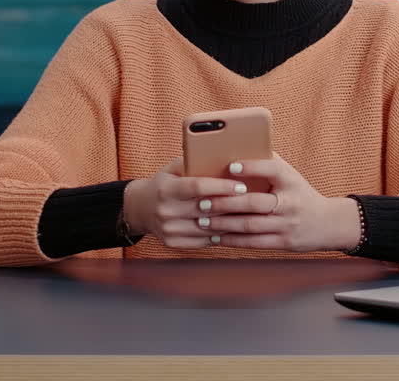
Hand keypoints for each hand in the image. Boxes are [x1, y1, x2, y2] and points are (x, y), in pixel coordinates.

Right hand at [122, 158, 250, 248]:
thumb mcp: (175, 168)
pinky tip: (237, 228)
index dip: (221, 187)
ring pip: (209, 228)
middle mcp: (166, 211)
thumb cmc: (166, 182)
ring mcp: (169, 230)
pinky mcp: (174, 243)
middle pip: (207, 210)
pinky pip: (205, 241)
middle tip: (257, 201)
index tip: (242, 186)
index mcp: (166, 189)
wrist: (141, 208)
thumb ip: (196, 163)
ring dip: (233, 223)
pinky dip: (223, 235)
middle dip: (234, 205)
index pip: (198, 187)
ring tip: (253, 216)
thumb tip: (228, 156)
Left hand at [203, 154, 361, 252]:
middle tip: (202, 202)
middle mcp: (290, 202)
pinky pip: (254, 243)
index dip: (252, 167)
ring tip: (202, 220)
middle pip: (255, 203)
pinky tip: (216, 237)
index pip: (273, 170)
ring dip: (223, 224)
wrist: (327, 223)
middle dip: (225, 203)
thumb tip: (236, 147)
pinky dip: (232, 240)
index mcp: (291, 180)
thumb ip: (268, 163)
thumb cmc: (299, 194)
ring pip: (250, 225)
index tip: (229, 166)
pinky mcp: (284, 243)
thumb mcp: (290, 176)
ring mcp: (287, 224)